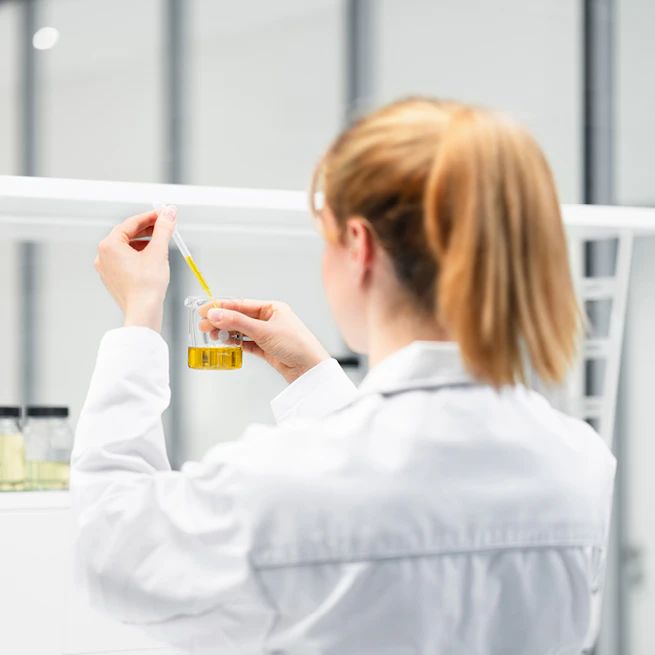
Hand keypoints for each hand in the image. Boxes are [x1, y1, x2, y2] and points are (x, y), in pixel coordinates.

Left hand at [94, 207, 176, 331]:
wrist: (143, 312)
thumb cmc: (147, 285)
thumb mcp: (158, 251)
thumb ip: (163, 229)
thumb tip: (169, 213)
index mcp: (109, 245)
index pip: (131, 223)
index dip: (150, 217)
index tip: (164, 214)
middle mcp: (103, 255)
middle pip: (127, 235)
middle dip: (147, 230)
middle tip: (164, 226)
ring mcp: (106, 269)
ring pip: (127, 248)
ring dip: (144, 243)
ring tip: (161, 244)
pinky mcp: (113, 279)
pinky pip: (125, 261)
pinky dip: (138, 256)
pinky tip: (152, 260)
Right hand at [198, 299, 329, 383]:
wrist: (310, 369)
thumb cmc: (295, 345)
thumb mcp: (264, 331)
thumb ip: (238, 323)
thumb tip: (215, 314)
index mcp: (272, 308)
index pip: (241, 304)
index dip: (221, 307)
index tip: (204, 310)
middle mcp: (270, 319)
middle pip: (239, 317)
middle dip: (221, 321)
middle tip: (203, 326)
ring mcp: (268, 334)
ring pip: (241, 331)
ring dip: (227, 332)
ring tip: (212, 336)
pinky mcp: (267, 349)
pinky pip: (247, 343)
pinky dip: (236, 343)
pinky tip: (226, 343)